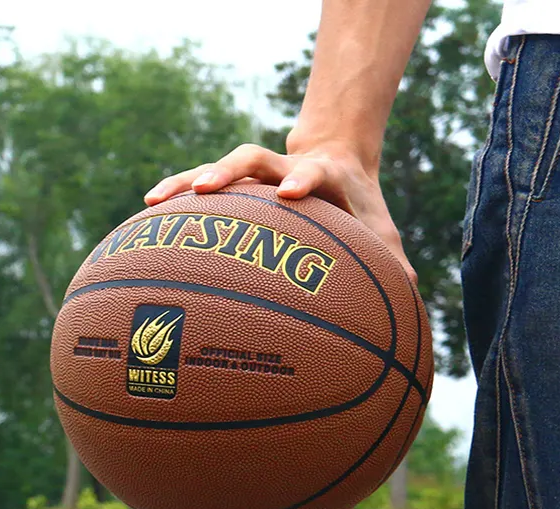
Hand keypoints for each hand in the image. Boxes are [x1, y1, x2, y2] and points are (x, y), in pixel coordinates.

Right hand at [144, 142, 416, 283]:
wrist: (339, 162)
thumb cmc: (360, 208)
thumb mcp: (380, 232)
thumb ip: (392, 262)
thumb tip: (410, 299)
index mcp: (325, 178)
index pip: (315, 172)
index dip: (304, 178)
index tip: (292, 194)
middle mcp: (287, 169)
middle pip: (254, 157)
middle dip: (230, 169)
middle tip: (207, 189)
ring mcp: (259, 173)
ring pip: (219, 166)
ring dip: (189, 179)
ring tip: (154, 199)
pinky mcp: (239, 182)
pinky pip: (202, 184)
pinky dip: (177, 192)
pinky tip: (149, 209)